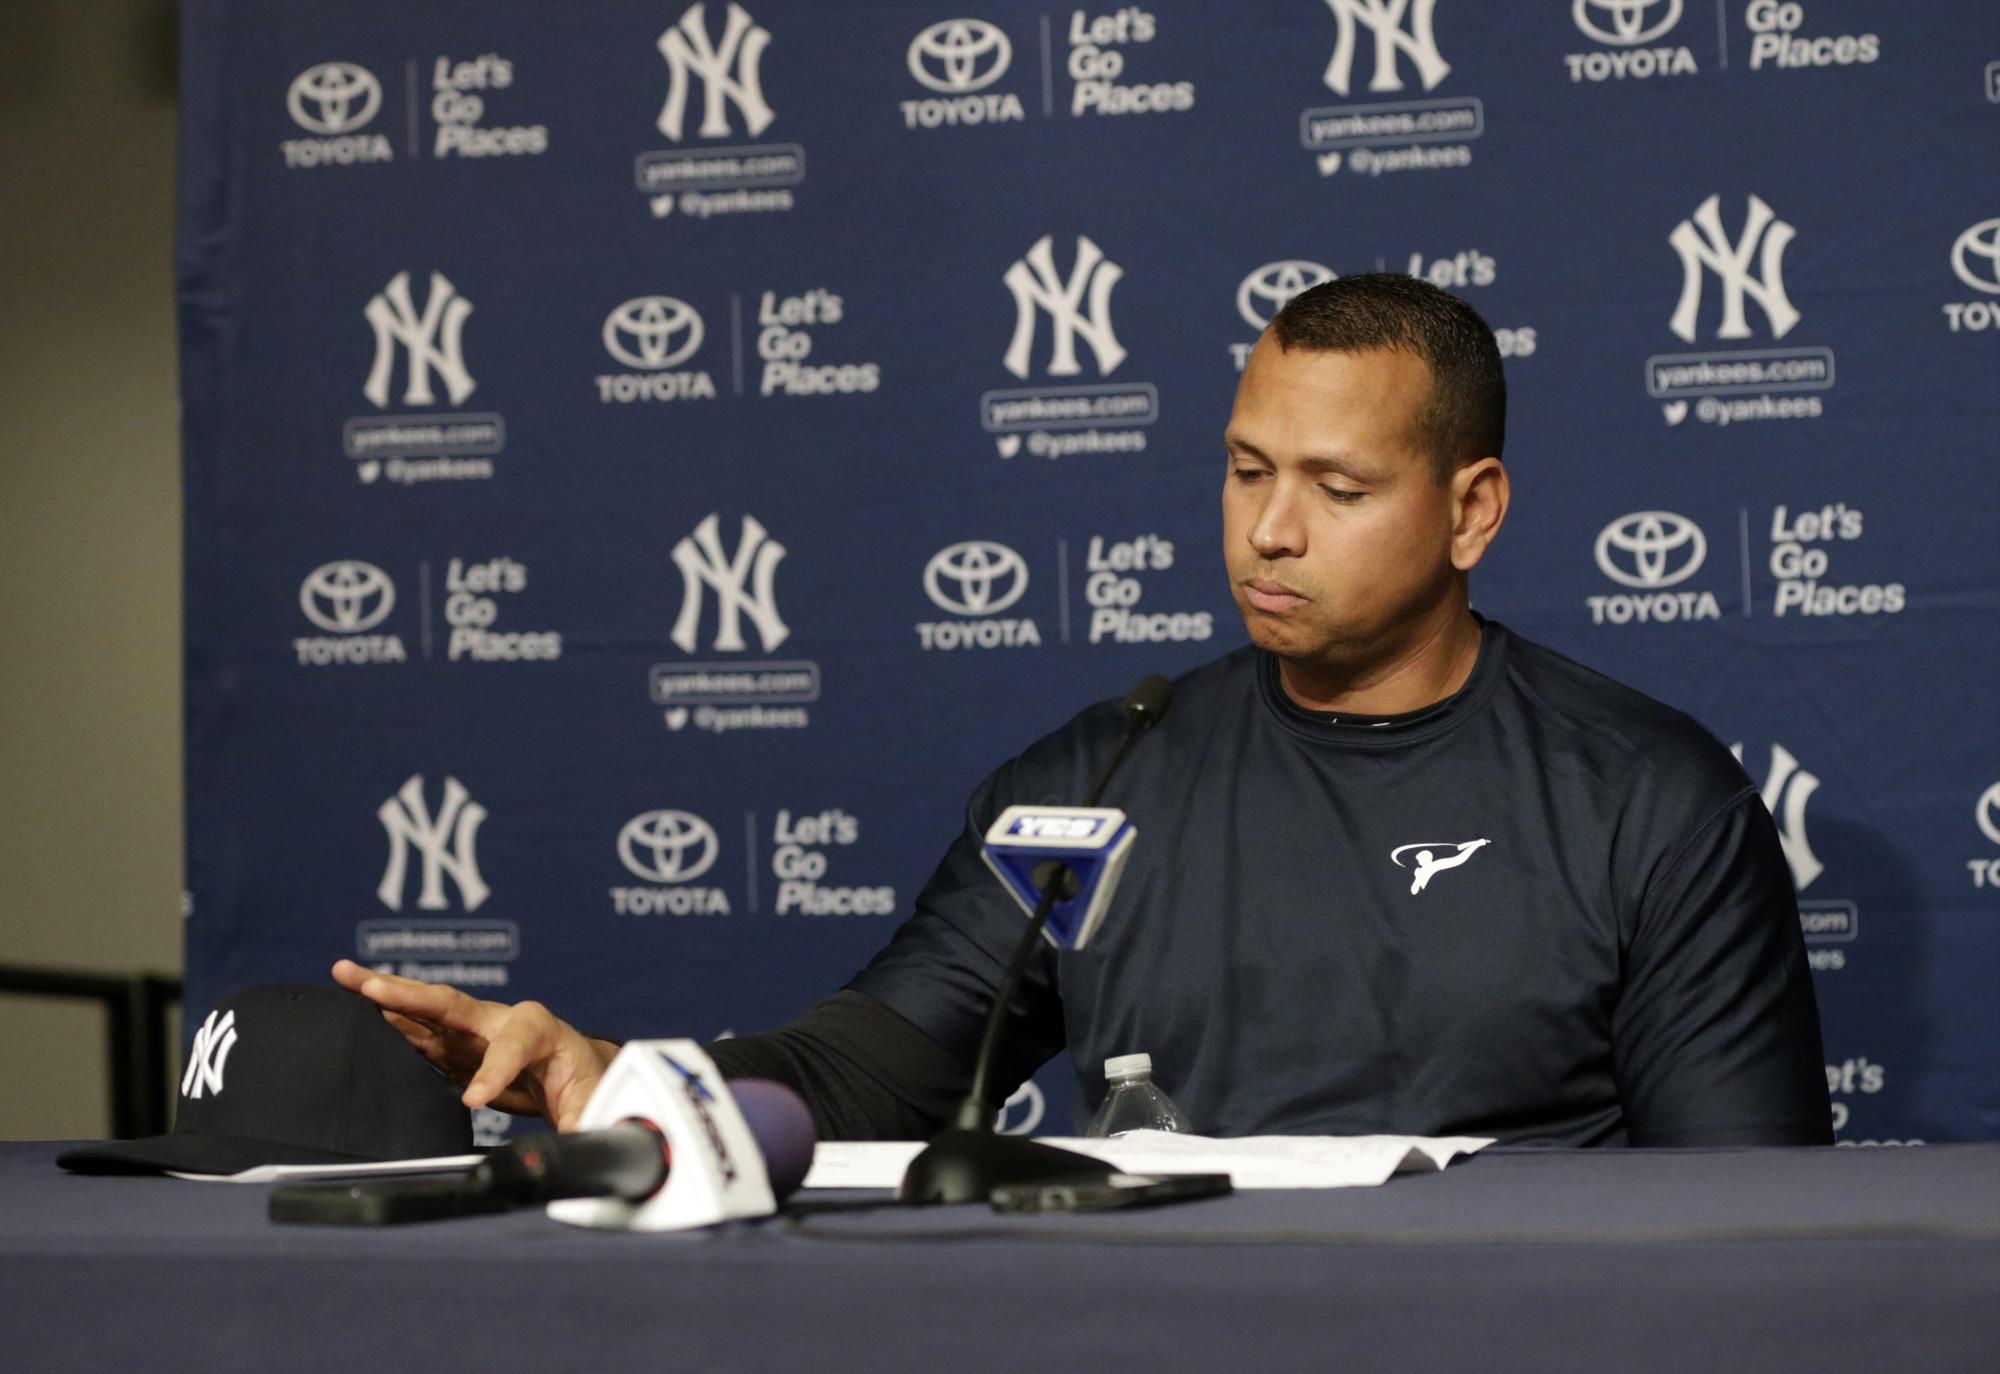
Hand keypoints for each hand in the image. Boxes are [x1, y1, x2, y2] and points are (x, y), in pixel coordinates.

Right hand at [331, 960, 618, 1129]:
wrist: (583, 1072)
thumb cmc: (590, 1082)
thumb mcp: (594, 1104)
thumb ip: (585, 1121)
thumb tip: (582, 1143)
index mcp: (541, 1030)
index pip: (515, 1041)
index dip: (495, 1069)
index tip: (475, 1100)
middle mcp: (501, 1022)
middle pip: (454, 1003)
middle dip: (413, 995)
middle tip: (370, 987)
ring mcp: (473, 1032)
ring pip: (425, 1011)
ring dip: (384, 995)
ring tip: (343, 977)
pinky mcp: (455, 1049)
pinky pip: (417, 1033)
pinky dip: (385, 1022)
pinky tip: (354, 1011)